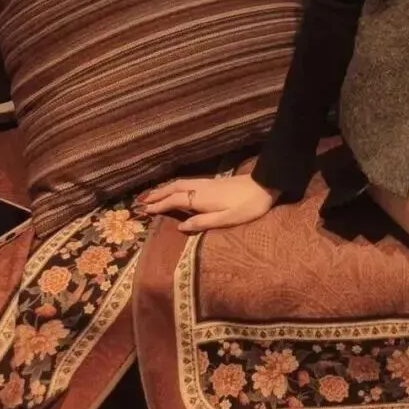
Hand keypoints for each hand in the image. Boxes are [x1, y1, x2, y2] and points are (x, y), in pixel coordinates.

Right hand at [135, 174, 276, 233]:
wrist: (266, 184)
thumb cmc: (248, 206)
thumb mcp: (227, 219)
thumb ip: (203, 222)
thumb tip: (180, 226)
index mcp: (202, 198)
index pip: (175, 200)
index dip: (159, 205)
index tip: (144, 210)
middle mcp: (202, 187)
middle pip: (175, 188)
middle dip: (158, 194)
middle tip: (142, 201)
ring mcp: (208, 183)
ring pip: (181, 183)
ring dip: (166, 188)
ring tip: (154, 195)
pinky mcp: (214, 182)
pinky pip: (188, 182)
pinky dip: (176, 186)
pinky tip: (177, 190)